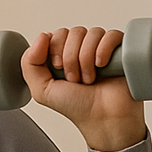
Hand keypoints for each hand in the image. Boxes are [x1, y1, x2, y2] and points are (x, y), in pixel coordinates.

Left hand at [21, 28, 146, 151]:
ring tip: (89, 79)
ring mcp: (103, 49)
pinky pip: (112, 35)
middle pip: (73, 32)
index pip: (56, 34)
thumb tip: (42, 35)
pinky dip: (103, 49)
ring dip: (86, 58)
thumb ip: (30, 64)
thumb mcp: (42, 89)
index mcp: (63, 54)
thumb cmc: (76, 106)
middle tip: (74, 79)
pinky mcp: (121, 50)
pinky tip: (102, 65)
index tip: (58, 69)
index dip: (55, 48)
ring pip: (92, 33)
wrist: (103, 119)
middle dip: (71, 57)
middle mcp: (83, 49)